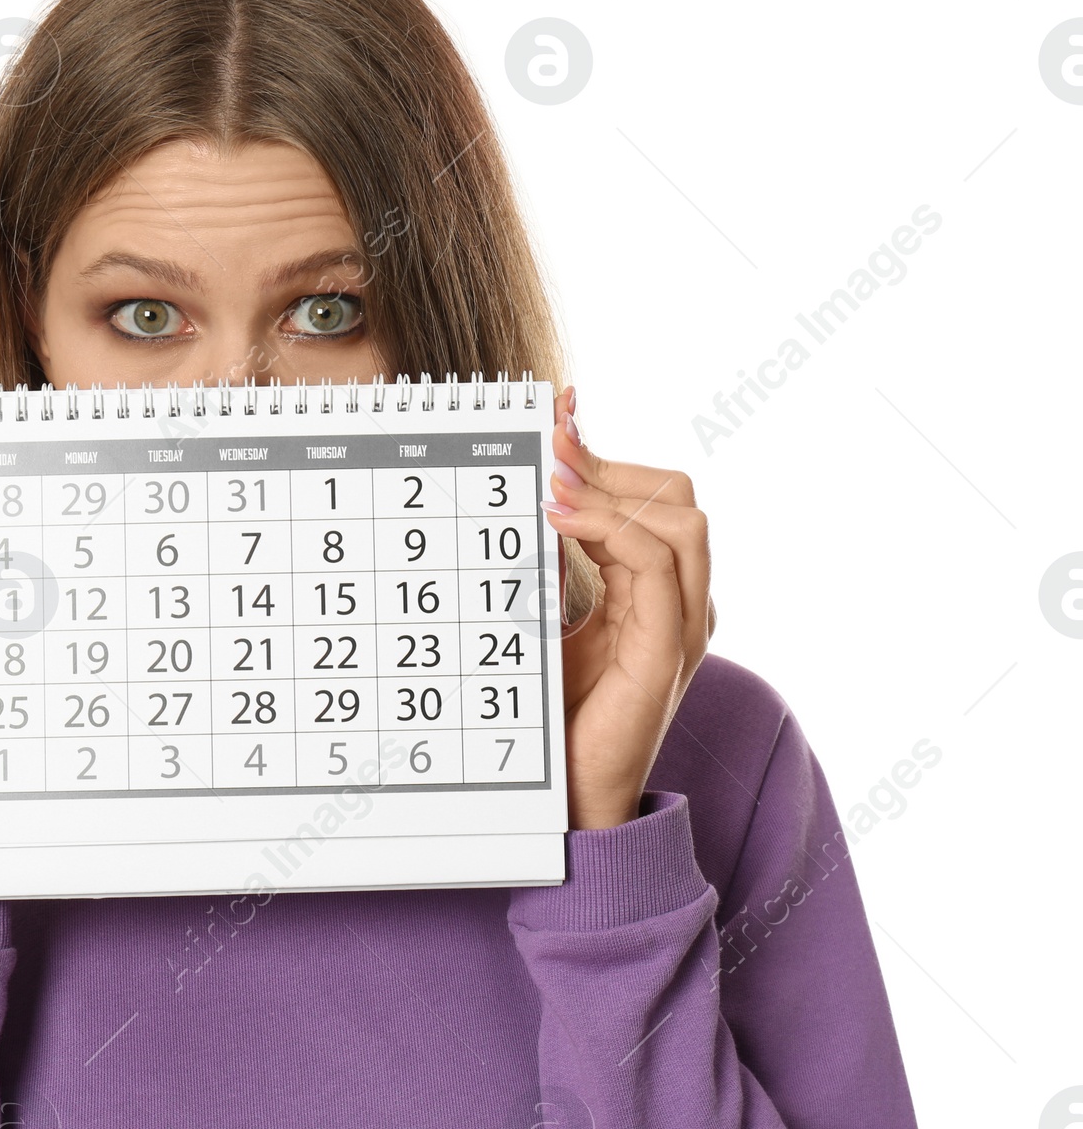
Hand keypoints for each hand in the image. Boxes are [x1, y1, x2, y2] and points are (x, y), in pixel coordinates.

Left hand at [544, 386, 715, 829]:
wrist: (567, 794)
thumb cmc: (556, 708)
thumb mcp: (546, 613)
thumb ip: (550, 559)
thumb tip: (525, 489)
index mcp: (656, 588)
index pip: (653, 496)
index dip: (608, 452)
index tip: (557, 415)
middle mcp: (680, 600)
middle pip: (677, 496)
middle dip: (613, 461)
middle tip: (551, 444)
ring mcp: (681, 625)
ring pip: (681, 519)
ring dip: (613, 488)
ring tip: (553, 479)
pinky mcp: (665, 651)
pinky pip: (660, 565)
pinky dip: (612, 528)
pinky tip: (560, 518)